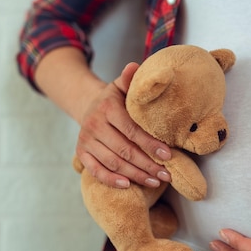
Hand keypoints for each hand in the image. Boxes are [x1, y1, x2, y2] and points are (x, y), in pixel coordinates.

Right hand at [75, 62, 171, 188]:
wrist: (88, 105)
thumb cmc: (115, 98)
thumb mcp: (121, 86)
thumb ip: (130, 79)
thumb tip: (135, 66)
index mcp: (107, 108)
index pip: (132, 130)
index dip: (150, 145)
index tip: (168, 156)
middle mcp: (93, 125)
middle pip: (124, 150)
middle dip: (147, 164)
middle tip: (166, 174)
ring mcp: (86, 141)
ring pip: (112, 163)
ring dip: (135, 175)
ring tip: (155, 181)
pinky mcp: (81, 153)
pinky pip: (95, 170)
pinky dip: (110, 180)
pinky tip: (127, 185)